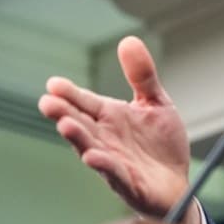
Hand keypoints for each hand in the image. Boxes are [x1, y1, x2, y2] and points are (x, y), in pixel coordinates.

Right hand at [38, 37, 197, 223]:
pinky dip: (104, 166)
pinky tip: (93, 157)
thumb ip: (142, 76)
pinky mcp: (128, 184)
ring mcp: (114, 162)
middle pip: (81, 124)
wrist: (177, 183)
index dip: (70, 94)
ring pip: (91, 148)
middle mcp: (106, 139)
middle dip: (63, 113)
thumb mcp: (156, 104)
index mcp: (110, 118)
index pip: (85, 102)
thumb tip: (129, 40)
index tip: (53, 84)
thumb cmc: (161, 145)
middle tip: (47, 103)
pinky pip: (114, 175)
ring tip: (65, 125)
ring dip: (78, 138)